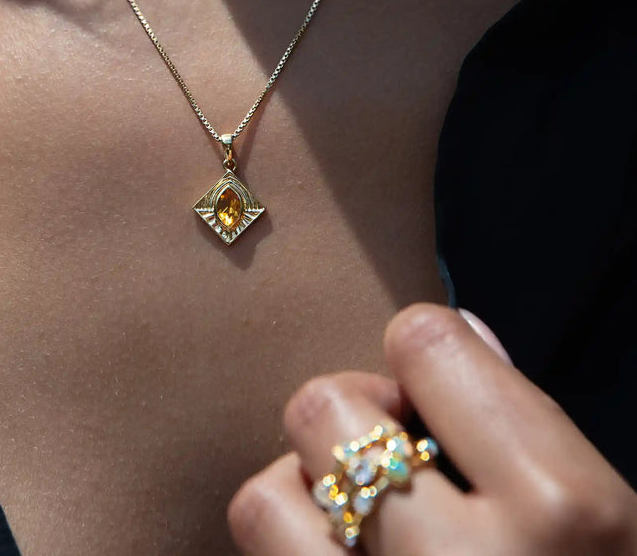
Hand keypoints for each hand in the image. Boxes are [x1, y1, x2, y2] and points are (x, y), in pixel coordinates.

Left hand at [227, 304, 636, 554]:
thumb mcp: (614, 534)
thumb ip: (532, 428)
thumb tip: (457, 330)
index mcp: (564, 516)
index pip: (423, 341)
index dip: (426, 358)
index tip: (439, 397)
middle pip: (321, 408)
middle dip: (353, 419)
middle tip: (395, 458)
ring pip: (263, 502)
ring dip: (303, 503)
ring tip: (358, 530)